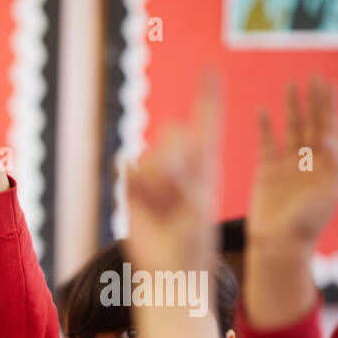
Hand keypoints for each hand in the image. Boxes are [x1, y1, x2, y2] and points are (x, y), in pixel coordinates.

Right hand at [124, 76, 220, 276]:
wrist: (168, 267)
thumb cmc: (191, 237)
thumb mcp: (195, 198)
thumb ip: (179, 167)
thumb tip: (155, 151)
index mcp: (207, 163)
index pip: (208, 122)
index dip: (208, 96)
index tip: (210, 70)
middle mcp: (182, 163)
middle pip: (172, 136)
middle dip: (171, 160)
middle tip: (176, 192)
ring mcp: (156, 175)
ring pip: (148, 155)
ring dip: (153, 182)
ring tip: (161, 208)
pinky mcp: (133, 188)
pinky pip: (127, 171)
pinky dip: (134, 188)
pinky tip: (143, 207)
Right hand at [247, 76, 337, 245]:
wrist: (279, 243)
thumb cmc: (306, 222)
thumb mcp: (328, 191)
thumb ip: (330, 163)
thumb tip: (327, 135)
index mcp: (327, 164)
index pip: (329, 126)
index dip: (328, 104)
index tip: (327, 84)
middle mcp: (309, 160)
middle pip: (312, 122)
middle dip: (313, 100)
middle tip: (314, 76)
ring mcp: (287, 165)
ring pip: (291, 129)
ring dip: (293, 107)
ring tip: (292, 85)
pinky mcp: (267, 172)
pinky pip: (267, 144)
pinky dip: (265, 128)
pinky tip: (264, 112)